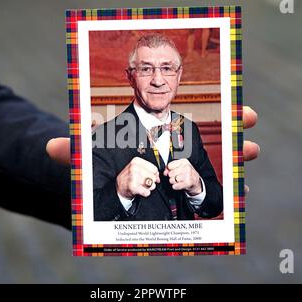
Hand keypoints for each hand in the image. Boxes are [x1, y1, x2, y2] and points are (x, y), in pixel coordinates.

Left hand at [46, 106, 259, 192]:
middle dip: (233, 129)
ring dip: (236, 159)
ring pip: (213, 162)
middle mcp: (172, 147)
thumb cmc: (100, 167)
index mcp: (157, 131)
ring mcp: (179, 169)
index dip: (213, 110)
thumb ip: (75, 152)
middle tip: (250, 123)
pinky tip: (240, 197)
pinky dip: (222, 191)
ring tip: (251, 154)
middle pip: (208, 136)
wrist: (104, 191)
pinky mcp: (180, 192)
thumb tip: (50, 147)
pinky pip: (205, 190)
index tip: (235, 105)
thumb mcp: (89, 158)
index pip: (189, 117)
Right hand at [115, 157, 159, 198]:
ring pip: (151, 184)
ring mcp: (133, 176)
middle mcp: (134, 167)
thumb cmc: (129, 177)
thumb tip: (158, 176)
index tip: (150, 177)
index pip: (154, 169)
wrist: (119, 186)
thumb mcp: (137, 169)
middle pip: (153, 177)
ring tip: (142, 186)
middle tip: (144, 182)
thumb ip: (149, 170)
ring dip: (148, 188)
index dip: (154, 174)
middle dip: (151, 181)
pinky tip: (141, 191)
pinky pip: (146, 192)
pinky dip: (145, 193)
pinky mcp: (132, 186)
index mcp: (136, 161)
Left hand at [163, 159, 201, 194]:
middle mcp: (186, 167)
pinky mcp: (188, 183)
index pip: (169, 165)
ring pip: (172, 180)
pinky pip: (175, 186)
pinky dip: (175, 186)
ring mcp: (188, 175)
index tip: (171, 171)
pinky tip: (179, 184)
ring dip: (173, 182)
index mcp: (184, 161)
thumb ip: (170, 168)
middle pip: (170, 173)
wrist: (195, 181)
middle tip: (176, 177)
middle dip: (171, 176)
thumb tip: (165, 172)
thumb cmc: (187, 173)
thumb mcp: (180, 167)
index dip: (168, 169)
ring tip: (178, 181)